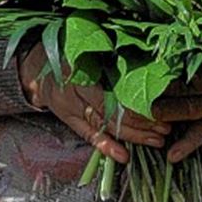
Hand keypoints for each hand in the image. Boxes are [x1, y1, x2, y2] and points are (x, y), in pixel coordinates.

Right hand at [17, 43, 169, 164]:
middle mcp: (73, 93)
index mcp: (79, 71)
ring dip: (132, 137)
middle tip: (165, 128)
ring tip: (156, 141)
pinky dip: (106, 147)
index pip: (112, 96)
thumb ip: (108, 52)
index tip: (160, 109)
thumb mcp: (83, 45)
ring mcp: (69, 109)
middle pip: (111, 114)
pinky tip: (124, 157)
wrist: (35, 66)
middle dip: (141, 124)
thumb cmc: (65, 49)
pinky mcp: (68, 120)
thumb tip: (145, 56)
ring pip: (104, 128)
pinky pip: (88, 136)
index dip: (136, 107)